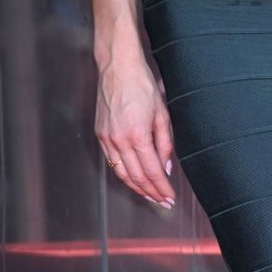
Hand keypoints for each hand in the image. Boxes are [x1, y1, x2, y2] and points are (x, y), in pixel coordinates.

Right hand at [95, 52, 175, 209]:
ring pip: (122, 172)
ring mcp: (107, 137)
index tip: (171, 198)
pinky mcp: (100, 134)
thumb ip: (165, 144)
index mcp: (137, 135)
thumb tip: (166, 168)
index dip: (162, 188)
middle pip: (136, 177)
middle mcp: (119, 139)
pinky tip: (134, 180)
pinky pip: (112, 161)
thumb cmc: (142, 88)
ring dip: (137, 188)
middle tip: (164, 202)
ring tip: (151, 196)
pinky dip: (124, 174)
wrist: (118, 69)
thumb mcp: (163, 116)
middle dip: (152, 193)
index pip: (152, 172)